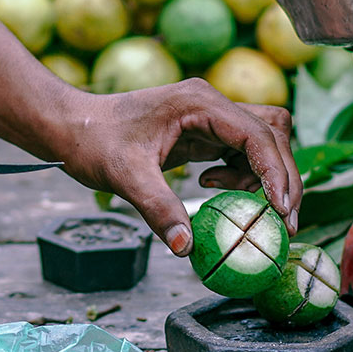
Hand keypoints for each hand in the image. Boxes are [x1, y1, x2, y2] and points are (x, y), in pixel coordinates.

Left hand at [48, 79, 301, 256]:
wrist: (70, 127)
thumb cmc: (92, 141)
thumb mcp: (123, 176)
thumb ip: (158, 208)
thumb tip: (185, 247)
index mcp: (199, 104)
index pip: (258, 135)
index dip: (277, 172)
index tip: (282, 210)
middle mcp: (211, 104)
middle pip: (273, 134)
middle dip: (281, 177)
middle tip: (282, 222)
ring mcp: (209, 116)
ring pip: (262, 141)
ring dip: (262, 176)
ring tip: (237, 204)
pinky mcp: (202, 130)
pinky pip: (240, 151)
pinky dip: (240, 175)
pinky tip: (208, 187)